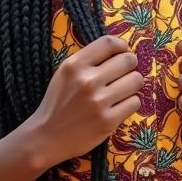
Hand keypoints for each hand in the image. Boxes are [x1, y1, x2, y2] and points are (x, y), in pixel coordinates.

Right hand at [27, 34, 142, 167]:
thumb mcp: (64, 74)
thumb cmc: (57, 103)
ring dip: (132, 84)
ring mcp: (99, 102)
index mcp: (75, 65)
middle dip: (130, 65)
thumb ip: (88, 61)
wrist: (46, 137)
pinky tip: (119, 105)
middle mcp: (88, 81)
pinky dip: (130, 103)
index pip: (109, 43)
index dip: (122, 45)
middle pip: (127, 60)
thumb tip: (120, 50)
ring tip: (123, 90)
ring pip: (135, 80)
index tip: (123, 51)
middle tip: (125, 73)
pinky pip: (135, 102)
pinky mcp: (108, 121)